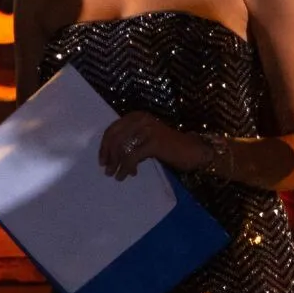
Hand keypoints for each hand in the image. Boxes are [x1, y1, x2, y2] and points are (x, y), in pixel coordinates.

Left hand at [98, 112, 213, 179]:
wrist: (192, 150)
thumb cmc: (166, 146)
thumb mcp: (143, 139)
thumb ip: (127, 142)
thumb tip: (107, 157)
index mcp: (136, 116)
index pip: (112, 130)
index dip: (104, 147)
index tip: (101, 161)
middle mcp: (141, 119)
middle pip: (115, 139)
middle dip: (109, 157)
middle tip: (107, 171)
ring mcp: (148, 129)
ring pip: (122, 149)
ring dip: (117, 165)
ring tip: (116, 176)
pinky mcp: (154, 142)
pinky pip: (132, 157)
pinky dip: (127, 168)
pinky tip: (128, 175)